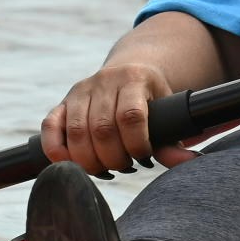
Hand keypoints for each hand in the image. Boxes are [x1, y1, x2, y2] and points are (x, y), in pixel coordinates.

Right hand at [41, 60, 178, 176]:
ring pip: (76, 132)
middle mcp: (104, 81)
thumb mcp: (167, 114)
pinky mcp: (62, 102)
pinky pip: (50, 127)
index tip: (143, 158)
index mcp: (134, 78)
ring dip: (89, 160)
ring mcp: (80, 90)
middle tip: (125, 166)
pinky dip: (57, 150)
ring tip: (105, 169)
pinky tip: (72, 164)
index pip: (130, 115)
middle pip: (102, 129)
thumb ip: (173, 141)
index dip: (136, 144)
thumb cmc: (151, 101)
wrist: (129, 72)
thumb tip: (189, 162)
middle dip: (113, 158)